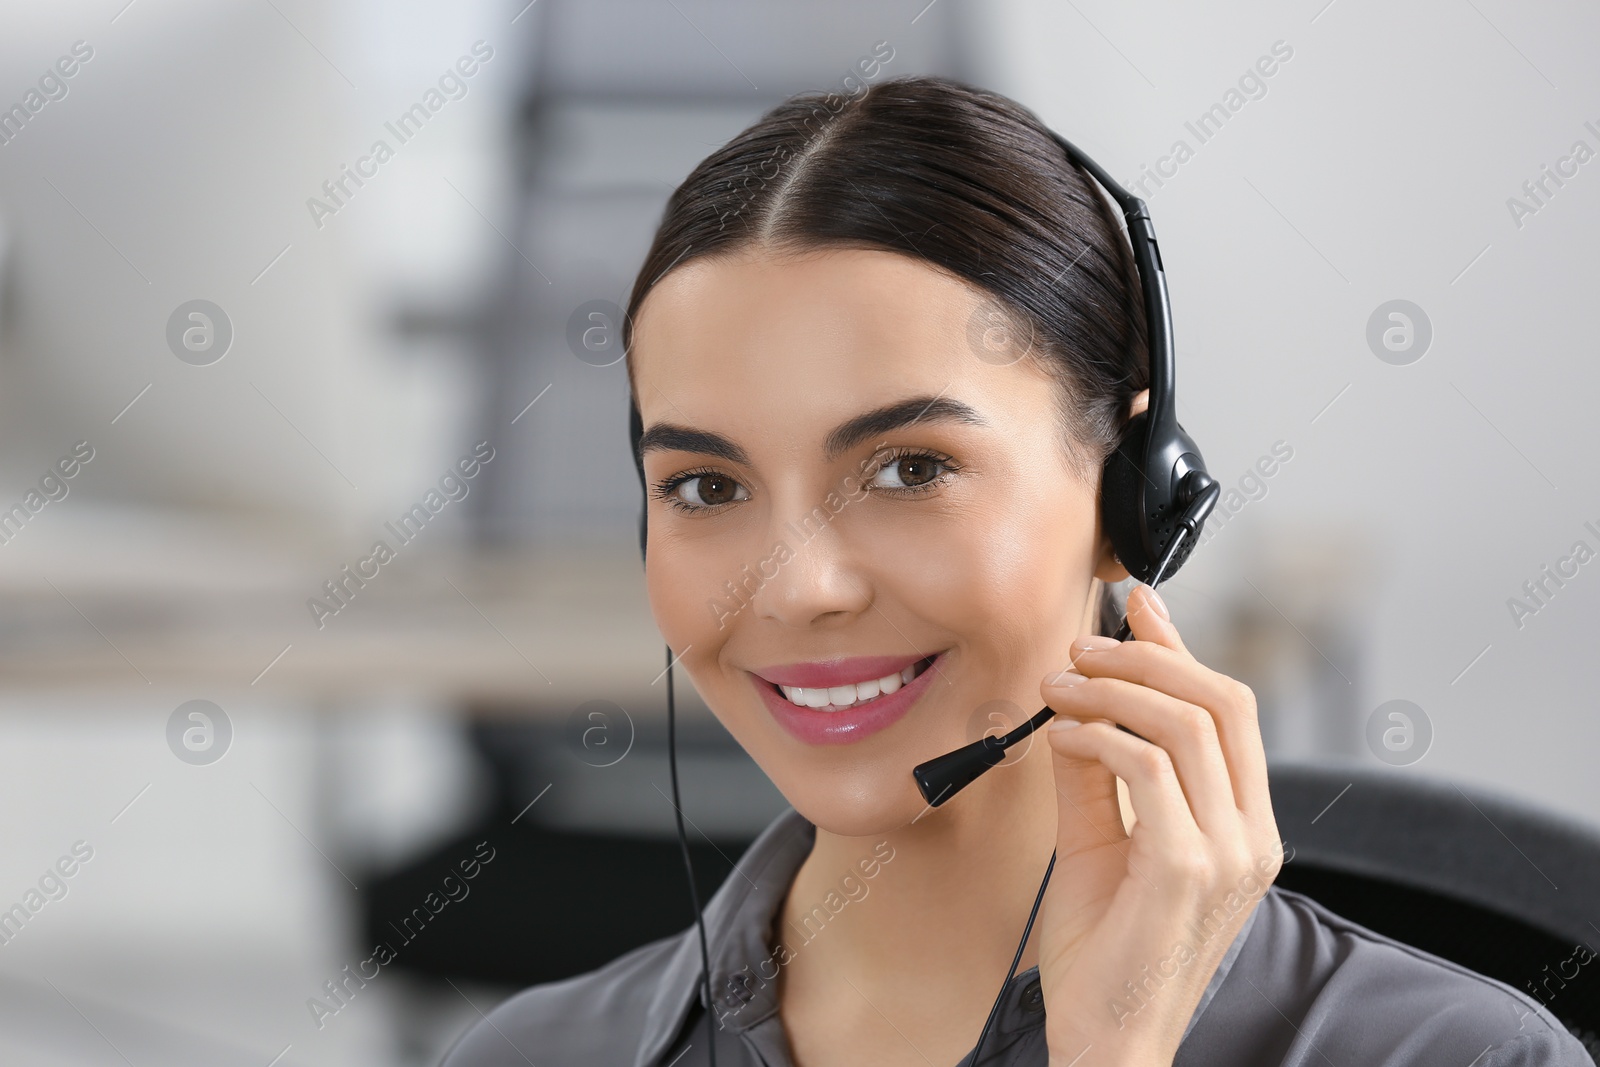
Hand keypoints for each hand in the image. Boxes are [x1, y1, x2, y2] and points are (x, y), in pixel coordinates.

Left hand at [1034, 584, 1282, 1065]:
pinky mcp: (1186, 869)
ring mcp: (1228, 854)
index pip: (1230, 712)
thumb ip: (1096, 773)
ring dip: (1113, 691)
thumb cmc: (1106, 950)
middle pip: (1221, 702)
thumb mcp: (1099, 842)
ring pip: (1186, 725)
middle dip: (1146, 658)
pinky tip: (1061, 738)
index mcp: (1244, 827)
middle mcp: (1252, 837)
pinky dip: (1098, 738)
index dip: (1182, 650)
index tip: (1136, 604)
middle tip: (1080, 648)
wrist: (1107, 1039)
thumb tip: (1076, 702)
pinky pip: (1146, 769)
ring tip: (1059, 686)